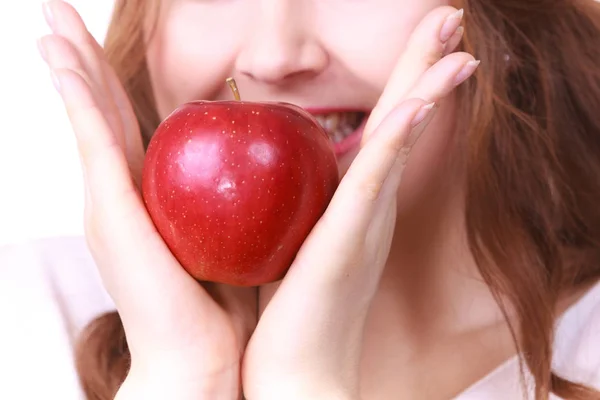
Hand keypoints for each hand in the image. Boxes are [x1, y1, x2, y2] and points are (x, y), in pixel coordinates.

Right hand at [38, 1, 255, 398]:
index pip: (129, 125)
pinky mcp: (108, 212)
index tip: (105, 46)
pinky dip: (76, 99)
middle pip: (100, 112)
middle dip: (81, 61)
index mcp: (146, 197)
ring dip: (69, 67)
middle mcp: (118, 194)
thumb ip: (237, 204)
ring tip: (50, 22)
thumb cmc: (221, 301)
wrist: (199, 354)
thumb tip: (267, 179)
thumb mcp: (232, 238)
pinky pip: (94, 141)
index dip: (116, 83)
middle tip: (58, 14)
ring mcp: (107, 202)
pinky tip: (61, 61)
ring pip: (88, 118)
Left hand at [242, 6, 475, 399]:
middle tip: (451, 17)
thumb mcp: (299, 244)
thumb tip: (279, 183)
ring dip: (425, 88)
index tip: (424, 43)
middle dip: (426, 67)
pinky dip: (396, 140)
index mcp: (359, 202)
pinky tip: (414, 105)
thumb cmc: (295, 310)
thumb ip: (301, 209)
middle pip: (402, 119)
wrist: (300, 372)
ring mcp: (365, 220)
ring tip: (455, 44)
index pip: (386, 128)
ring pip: (399, 139)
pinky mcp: (348, 240)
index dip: (407, 83)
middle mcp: (372, 205)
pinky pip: (372, 180)